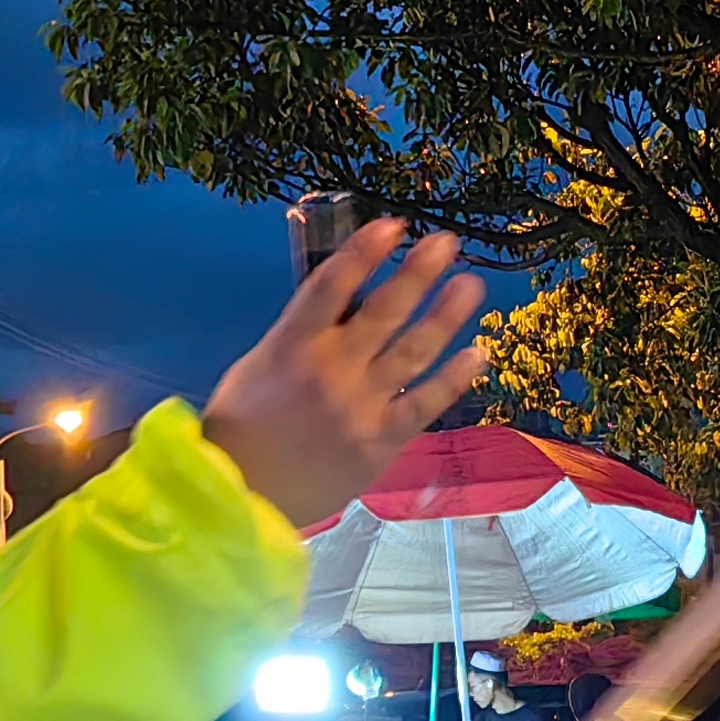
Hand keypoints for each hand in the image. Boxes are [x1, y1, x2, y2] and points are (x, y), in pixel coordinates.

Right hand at [202, 221, 488, 525]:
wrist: (242, 496)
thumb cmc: (243, 428)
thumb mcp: (258, 366)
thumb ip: (300, 334)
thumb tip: (345, 302)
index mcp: (292, 344)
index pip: (332, 284)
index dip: (364, 251)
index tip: (393, 225)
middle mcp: (332, 368)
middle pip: (384, 310)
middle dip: (418, 272)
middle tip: (447, 243)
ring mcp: (361, 405)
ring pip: (413, 351)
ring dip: (446, 315)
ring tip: (472, 286)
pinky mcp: (381, 441)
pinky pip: (424, 403)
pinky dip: (453, 378)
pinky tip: (477, 353)